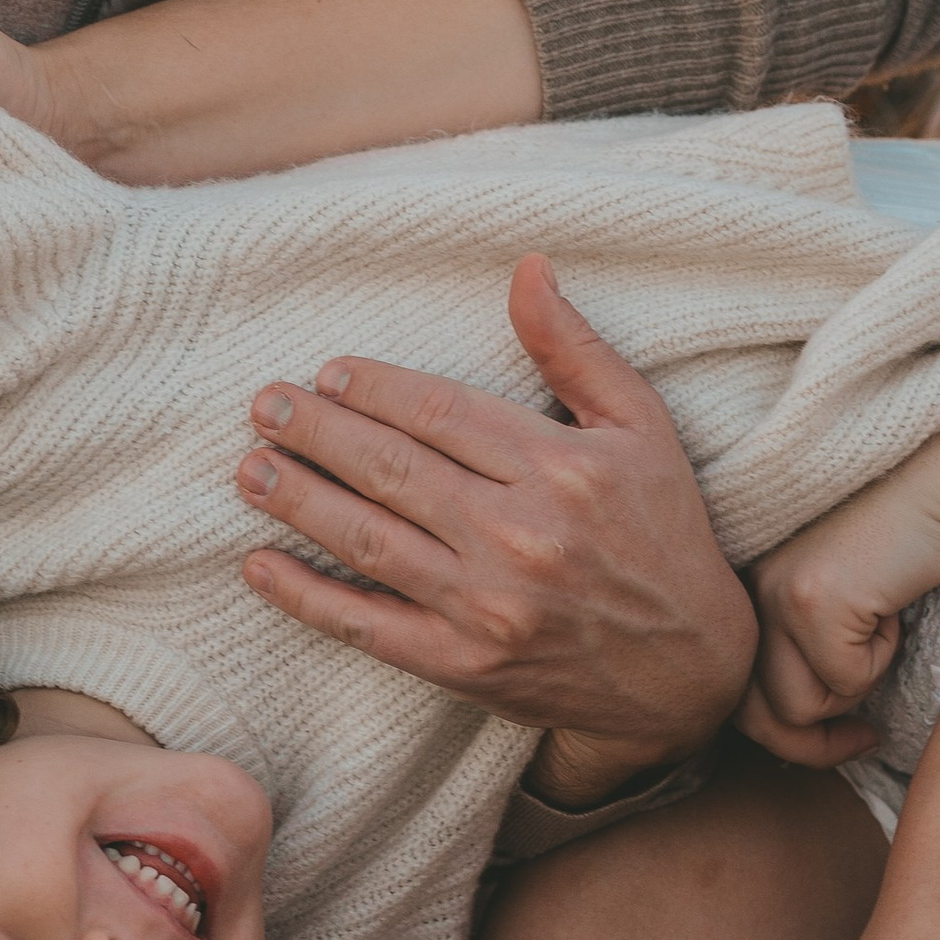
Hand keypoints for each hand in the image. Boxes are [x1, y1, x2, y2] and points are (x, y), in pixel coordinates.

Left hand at [233, 254, 757, 801]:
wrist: (689, 673)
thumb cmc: (663, 533)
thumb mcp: (641, 428)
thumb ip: (575, 348)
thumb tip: (526, 266)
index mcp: (561, 469)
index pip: (439, 414)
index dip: (373, 390)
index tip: (327, 373)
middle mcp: (520, 537)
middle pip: (390, 470)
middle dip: (316, 433)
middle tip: (264, 406)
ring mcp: (487, 607)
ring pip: (367, 541)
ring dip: (297, 502)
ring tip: (250, 470)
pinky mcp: (464, 666)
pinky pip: (366, 627)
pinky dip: (304, 597)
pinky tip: (258, 565)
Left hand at [740, 468, 939, 767]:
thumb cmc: (906, 539)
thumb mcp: (837, 595)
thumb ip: (802, 644)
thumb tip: (798, 724)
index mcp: (743, 588)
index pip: (736, 691)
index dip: (783, 729)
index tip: (841, 730)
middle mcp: (745, 590)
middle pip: (753, 714)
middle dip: (811, 744)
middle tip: (862, 738)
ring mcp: (775, 595)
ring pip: (798, 707)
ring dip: (852, 693)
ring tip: (880, 638)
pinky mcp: (814, 601)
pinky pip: (847, 680)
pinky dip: (883, 660)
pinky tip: (894, 610)